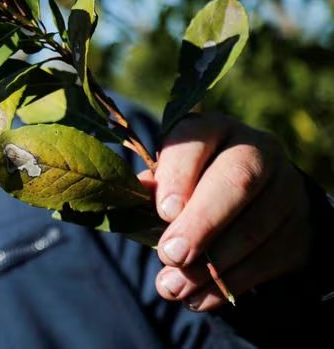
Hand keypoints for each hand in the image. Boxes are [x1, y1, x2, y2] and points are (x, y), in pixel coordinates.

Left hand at [144, 114, 312, 310]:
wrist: (250, 206)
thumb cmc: (190, 187)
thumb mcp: (168, 179)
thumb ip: (151, 188)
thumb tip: (128, 199)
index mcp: (214, 130)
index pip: (198, 139)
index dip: (180, 175)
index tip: (163, 212)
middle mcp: (257, 151)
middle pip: (237, 181)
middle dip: (202, 223)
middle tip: (170, 255)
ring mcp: (286, 189)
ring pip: (255, 227)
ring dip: (211, 265)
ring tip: (173, 286)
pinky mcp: (299, 229)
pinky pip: (268, 260)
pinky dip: (229, 284)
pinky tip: (197, 298)